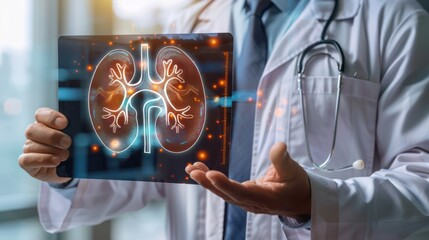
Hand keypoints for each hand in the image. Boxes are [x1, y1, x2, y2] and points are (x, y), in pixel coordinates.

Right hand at [18, 107, 71, 183]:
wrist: (69, 169)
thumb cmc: (72, 150)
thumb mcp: (76, 139)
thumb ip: (76, 132)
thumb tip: (81, 131)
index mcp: (45, 123)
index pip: (41, 114)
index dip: (51, 117)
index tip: (64, 123)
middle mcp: (35, 134)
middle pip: (33, 129)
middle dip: (52, 136)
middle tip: (67, 143)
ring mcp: (29, 148)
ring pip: (31, 145)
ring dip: (51, 151)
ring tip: (65, 156)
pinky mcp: (26, 162)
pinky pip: (27, 160)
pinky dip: (44, 160)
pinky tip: (56, 161)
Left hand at [185, 142, 310, 219]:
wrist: (300, 200)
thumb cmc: (297, 185)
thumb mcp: (293, 171)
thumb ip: (283, 159)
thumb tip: (279, 145)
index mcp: (265, 198)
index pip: (242, 193)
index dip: (225, 185)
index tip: (211, 175)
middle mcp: (252, 203)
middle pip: (227, 194)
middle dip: (208, 183)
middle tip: (193, 171)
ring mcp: (246, 202)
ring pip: (223, 193)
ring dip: (206, 181)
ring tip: (191, 169)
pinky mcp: (242, 197)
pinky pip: (224, 190)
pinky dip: (211, 181)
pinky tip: (200, 171)